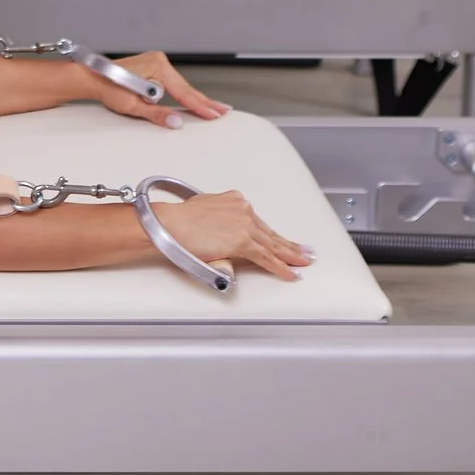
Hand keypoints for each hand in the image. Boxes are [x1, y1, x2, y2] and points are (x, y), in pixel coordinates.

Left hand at [86, 52, 228, 128]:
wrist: (92, 77)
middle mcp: (159, 61)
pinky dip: (184, 92)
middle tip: (222, 111)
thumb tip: (176, 122)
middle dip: (204, 102)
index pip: (184, 93)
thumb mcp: (132, 105)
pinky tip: (193, 99)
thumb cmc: (108, 86)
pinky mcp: (153, 66)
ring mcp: (156, 62)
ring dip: (195, 98)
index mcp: (157, 68)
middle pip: (186, 88)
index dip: (200, 106)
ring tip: (213, 108)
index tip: (214, 114)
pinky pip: (174, 82)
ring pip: (181, 85)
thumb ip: (157, 114)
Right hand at [152, 189, 310, 281]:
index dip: (273, 234)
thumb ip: (218, 218)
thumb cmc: (177, 220)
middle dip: (289, 245)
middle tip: (305, 253)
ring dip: (290, 256)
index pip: (259, 222)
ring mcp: (244, 225)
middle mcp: (243, 209)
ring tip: (303, 264)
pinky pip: (266, 257)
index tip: (284, 240)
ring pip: (273, 245)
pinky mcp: (242, 241)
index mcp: (234, 200)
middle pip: (270, 233)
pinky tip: (291, 274)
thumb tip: (221, 231)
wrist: (169, 224)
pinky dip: (280, 267)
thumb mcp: (203, 208)